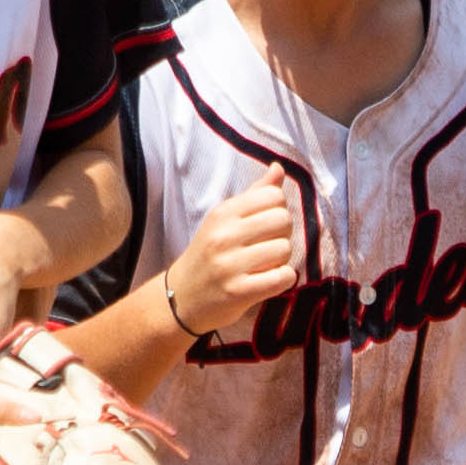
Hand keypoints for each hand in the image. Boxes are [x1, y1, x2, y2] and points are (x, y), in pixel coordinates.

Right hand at [162, 176, 300, 342]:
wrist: (180, 297)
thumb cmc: (209, 254)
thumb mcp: (224, 220)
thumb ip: (254, 194)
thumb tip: (278, 167)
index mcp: (222, 213)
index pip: (273, 195)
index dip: (278, 209)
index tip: (266, 224)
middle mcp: (224, 235)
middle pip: (283, 220)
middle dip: (283, 234)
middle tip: (267, 246)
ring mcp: (230, 265)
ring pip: (285, 249)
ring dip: (282, 259)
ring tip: (265, 265)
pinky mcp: (239, 291)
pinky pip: (283, 277)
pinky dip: (284, 279)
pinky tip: (270, 280)